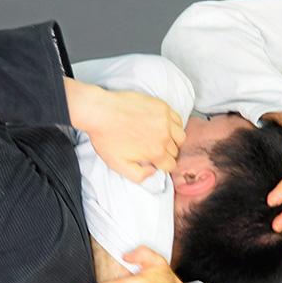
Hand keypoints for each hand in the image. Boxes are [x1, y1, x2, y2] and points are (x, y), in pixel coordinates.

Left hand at [69, 80, 184, 182]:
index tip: (155, 161)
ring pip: (180, 136)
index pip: (171, 165)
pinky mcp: (162, 106)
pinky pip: (178, 119)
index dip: (163, 165)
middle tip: (153, 148)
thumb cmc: (106, 138)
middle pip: (175, 151)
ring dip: (173, 139)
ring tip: (160, 138)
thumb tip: (153, 171)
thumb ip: (138, 176)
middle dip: (166, 153)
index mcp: (155, 152)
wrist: (100, 112)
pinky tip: (162, 125)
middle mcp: (164, 136)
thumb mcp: (118, 165)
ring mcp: (164, 119)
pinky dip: (174, 124)